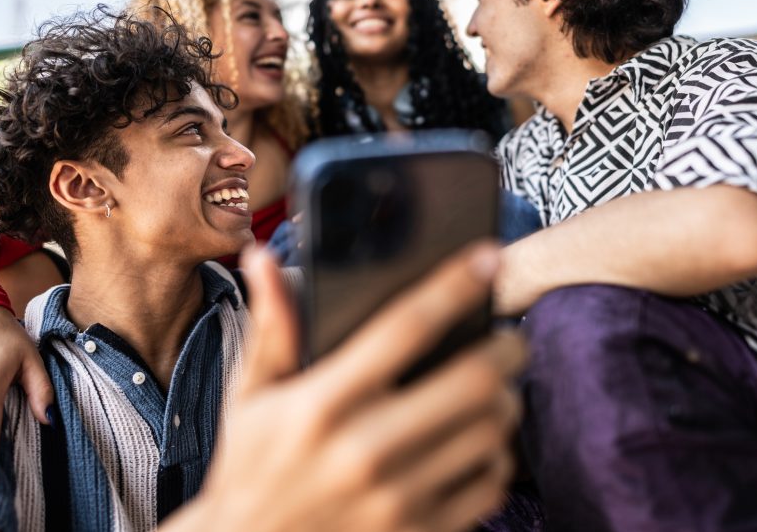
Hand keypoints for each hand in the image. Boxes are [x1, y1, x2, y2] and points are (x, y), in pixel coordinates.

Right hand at [166, 243, 524, 531]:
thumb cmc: (249, 467)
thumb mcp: (248, 397)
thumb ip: (269, 328)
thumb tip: (263, 258)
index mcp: (321, 404)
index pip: (404, 327)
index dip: (455, 285)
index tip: (488, 257)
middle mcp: (363, 450)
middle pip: (472, 380)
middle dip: (506, 348)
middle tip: (508, 338)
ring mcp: (396, 498)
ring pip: (491, 431)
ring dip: (506, 400)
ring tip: (497, 387)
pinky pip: (490, 485)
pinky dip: (498, 456)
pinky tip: (482, 442)